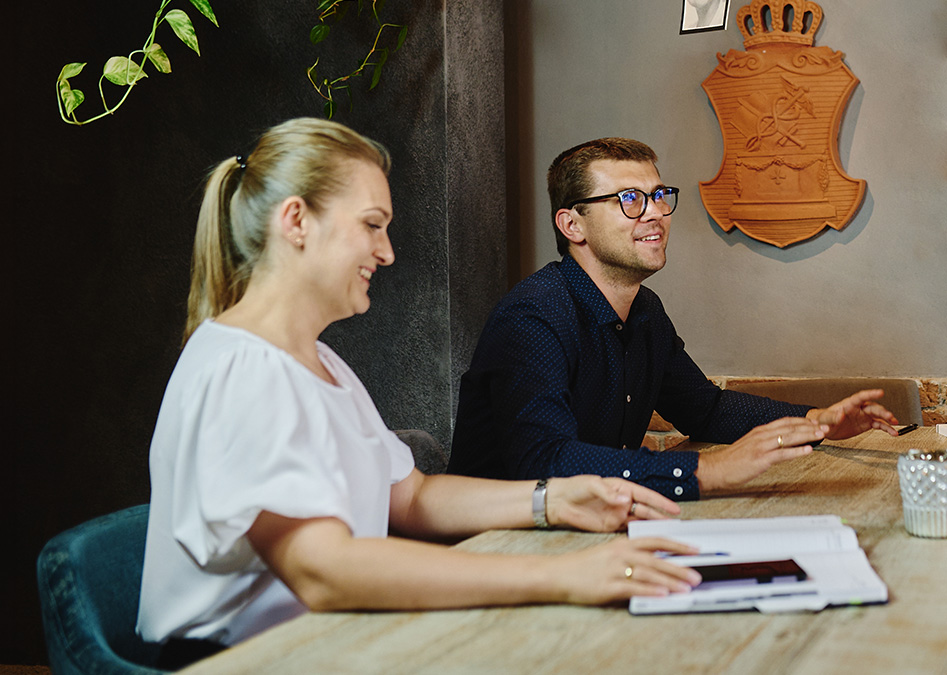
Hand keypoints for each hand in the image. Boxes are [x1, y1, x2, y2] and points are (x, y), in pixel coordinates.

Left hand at [545, 476, 681, 531]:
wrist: (559, 502)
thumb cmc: (574, 487)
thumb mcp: (592, 485)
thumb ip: (609, 494)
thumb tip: (626, 500)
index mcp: (621, 487)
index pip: (646, 495)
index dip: (661, 502)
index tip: (674, 510)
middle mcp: (623, 501)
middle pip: (647, 510)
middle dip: (662, 518)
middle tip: (677, 527)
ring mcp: (618, 514)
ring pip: (641, 522)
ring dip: (653, 528)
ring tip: (667, 536)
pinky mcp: (611, 526)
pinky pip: (629, 531)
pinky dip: (639, 536)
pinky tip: (649, 541)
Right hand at [551, 536, 700, 604]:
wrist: (558, 573)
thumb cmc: (584, 565)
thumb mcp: (608, 552)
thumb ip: (631, 555)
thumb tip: (655, 562)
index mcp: (622, 544)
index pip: (655, 541)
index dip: (677, 545)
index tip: (695, 550)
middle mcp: (620, 554)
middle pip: (656, 559)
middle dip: (679, 567)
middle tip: (697, 575)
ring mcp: (614, 570)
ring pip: (648, 573)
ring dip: (670, 580)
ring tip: (686, 586)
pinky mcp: (608, 586)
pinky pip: (633, 587)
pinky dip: (649, 590)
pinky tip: (662, 594)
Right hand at [696, 417, 827, 493]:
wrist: (715, 468)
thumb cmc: (732, 461)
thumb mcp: (750, 446)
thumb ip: (765, 442)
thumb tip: (780, 443)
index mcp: (759, 432)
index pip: (785, 422)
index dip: (802, 421)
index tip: (816, 422)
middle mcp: (761, 436)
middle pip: (790, 427)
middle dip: (810, 426)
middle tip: (826, 427)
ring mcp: (761, 447)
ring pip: (788, 437)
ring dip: (807, 435)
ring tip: (822, 435)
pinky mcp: (760, 459)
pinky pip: (782, 454)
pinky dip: (796, 451)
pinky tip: (808, 450)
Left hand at [805, 389, 898, 438]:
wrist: (826, 429)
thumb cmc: (824, 420)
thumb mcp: (824, 419)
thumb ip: (832, 417)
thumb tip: (839, 415)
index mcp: (848, 404)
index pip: (860, 397)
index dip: (870, 394)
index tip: (880, 392)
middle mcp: (858, 408)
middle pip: (872, 407)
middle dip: (882, 411)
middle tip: (889, 416)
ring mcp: (863, 416)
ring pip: (878, 415)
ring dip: (887, 419)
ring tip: (894, 423)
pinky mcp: (866, 424)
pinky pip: (879, 424)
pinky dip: (886, 428)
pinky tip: (892, 432)